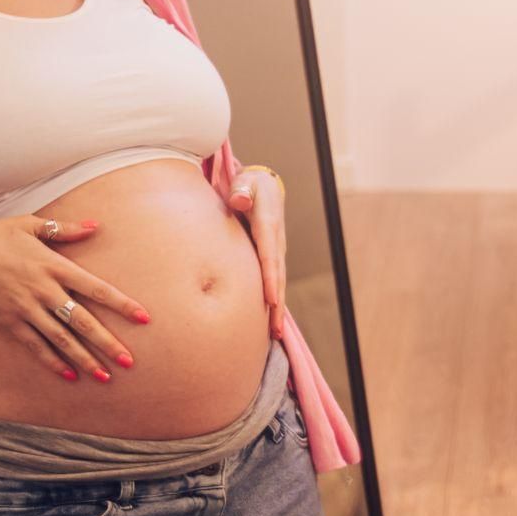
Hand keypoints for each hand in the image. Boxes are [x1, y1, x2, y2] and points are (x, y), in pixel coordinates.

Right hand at [0, 216, 149, 383]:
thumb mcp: (31, 224)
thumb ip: (66, 229)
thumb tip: (96, 225)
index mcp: (55, 265)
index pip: (97, 288)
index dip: (122, 304)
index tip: (144, 318)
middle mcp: (44, 290)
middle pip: (83, 321)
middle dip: (108, 342)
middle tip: (130, 361)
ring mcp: (26, 309)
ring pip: (61, 339)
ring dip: (84, 358)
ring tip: (105, 376)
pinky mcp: (9, 322)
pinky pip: (35, 346)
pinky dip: (52, 361)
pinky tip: (69, 375)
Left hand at [228, 168, 286, 339]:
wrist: (262, 186)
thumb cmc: (249, 185)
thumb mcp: (245, 182)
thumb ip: (241, 190)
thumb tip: (238, 200)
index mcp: (269, 224)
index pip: (268, 255)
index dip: (270, 279)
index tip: (270, 301)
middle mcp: (276, 241)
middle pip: (277, 276)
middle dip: (277, 304)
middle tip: (275, 330)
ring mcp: (275, 250)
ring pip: (277, 282)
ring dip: (276, 307)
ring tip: (274, 333)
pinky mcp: (270, 256)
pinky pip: (272, 280)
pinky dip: (272, 300)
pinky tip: (268, 319)